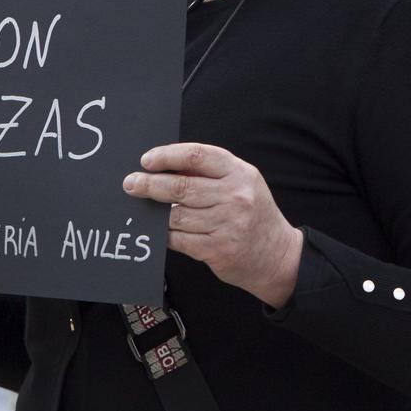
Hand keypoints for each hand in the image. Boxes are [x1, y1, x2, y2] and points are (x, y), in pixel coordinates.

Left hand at [124, 143, 302, 307]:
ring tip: (151, 211)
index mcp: (241, 174)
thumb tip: (165, 168)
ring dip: (158, 214)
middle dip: (150, 184)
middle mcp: (236, 197)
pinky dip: (166, 235)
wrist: (278, 255)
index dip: (168, 156)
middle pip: (181, 187)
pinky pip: (178, 239)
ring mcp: (227, 224)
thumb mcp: (242, 184)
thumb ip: (210, 174)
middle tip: (131, 184)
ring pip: (176, 215)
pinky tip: (164, 231)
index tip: (147, 161)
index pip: (198, 156)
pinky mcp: (217, 250)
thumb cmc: (254, 215)